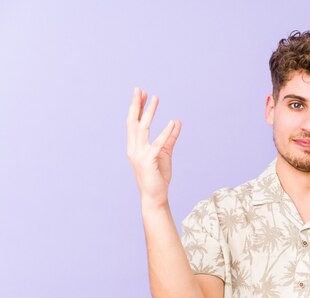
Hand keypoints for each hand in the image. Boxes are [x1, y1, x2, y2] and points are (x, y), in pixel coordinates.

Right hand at [126, 87, 181, 207]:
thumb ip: (170, 138)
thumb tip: (177, 122)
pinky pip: (157, 144)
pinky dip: (165, 133)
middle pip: (134, 122)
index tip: (141, 94)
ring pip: (143, 129)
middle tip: (140, 89)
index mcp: (134, 146)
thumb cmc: (158, 176)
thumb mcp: (166, 153)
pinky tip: (172, 122)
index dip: (137, 108)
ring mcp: (139, 155)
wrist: (155, 195)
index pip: (133, 123)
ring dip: (149, 113)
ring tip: (155, 98)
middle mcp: (133, 148)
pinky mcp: (148, 161)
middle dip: (136, 105)